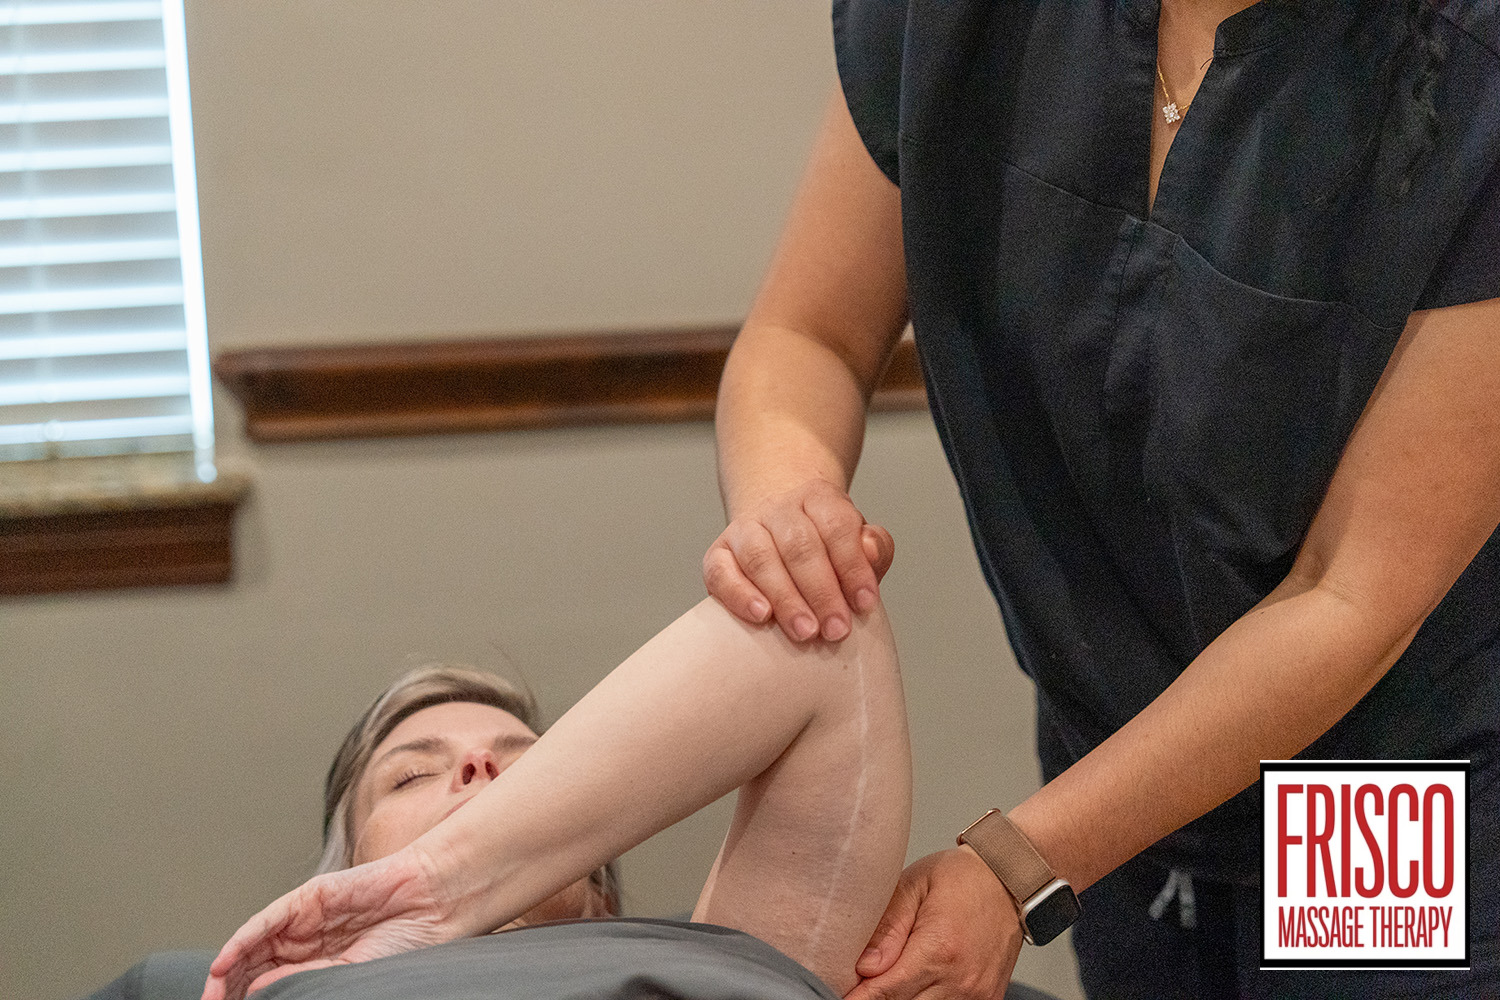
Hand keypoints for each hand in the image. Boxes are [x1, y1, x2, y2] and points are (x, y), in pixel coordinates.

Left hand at [201, 846, 459, 999]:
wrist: (431, 903)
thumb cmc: (404, 942)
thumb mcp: (350, 974)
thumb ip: (308, 979)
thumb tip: (259, 992)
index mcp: (319, 966)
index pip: (271, 986)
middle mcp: (306, 943)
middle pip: (254, 967)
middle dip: (230, 991)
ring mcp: (304, 920)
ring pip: (254, 946)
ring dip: (227, 972)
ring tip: (211, 995)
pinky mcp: (307, 899)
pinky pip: (266, 921)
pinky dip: (242, 941)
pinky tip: (224, 964)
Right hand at [703, 479, 894, 641]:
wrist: (778, 530)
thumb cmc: (825, 547)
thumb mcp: (857, 541)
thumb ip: (874, 548)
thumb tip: (870, 551)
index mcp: (818, 497)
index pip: (837, 525)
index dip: (853, 566)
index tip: (865, 604)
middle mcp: (778, 507)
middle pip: (799, 545)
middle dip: (821, 592)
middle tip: (836, 630)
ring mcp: (744, 528)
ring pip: (760, 557)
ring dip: (786, 598)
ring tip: (805, 632)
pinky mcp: (717, 554)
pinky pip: (720, 572)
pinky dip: (739, 594)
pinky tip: (761, 616)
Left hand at [846, 847, 1021, 999]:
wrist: (1010, 880)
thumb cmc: (961, 878)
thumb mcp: (914, 885)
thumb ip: (888, 927)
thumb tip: (865, 966)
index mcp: (939, 948)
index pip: (887, 992)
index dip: (859, 998)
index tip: (843, 995)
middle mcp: (960, 979)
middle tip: (858, 986)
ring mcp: (976, 995)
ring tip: (885, 985)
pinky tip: (913, 988)